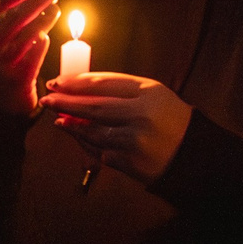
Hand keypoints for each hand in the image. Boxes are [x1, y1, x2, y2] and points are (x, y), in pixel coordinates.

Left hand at [45, 72, 194, 184]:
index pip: (103, 83)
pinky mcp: (129, 162)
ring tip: (59, 119)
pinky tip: (78, 137)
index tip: (57, 82)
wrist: (194, 156)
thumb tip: (79, 90)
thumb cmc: (170, 120)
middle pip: (93, 106)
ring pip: (92, 130)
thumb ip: (120, 91)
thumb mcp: (153, 96)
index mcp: (149, 91)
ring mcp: (134, 140)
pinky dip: (86, 143)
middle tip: (48, 99)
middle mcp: (141, 114)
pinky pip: (99, 150)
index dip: (75, 82)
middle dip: (66, 102)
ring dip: (71, 125)